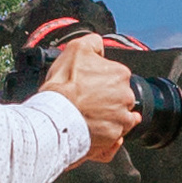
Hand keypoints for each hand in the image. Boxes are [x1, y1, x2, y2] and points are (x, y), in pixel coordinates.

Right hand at [40, 34, 139, 161]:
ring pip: (120, 119)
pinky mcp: (113, 138)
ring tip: (89, 118)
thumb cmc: (64, 86)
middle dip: (107, 100)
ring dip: (108, 119)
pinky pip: (115, 140)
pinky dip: (106, 138)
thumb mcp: (76, 49)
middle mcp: (126, 97)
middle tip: (88, 102)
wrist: (55, 115)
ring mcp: (121, 120)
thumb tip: (98, 44)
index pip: (117, 77)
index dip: (102, 81)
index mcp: (120, 75)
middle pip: (121, 98)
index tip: (90, 86)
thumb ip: (92, 43)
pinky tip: (92, 132)